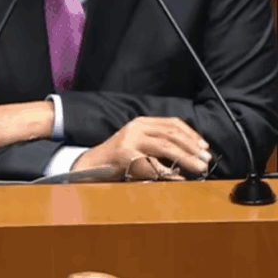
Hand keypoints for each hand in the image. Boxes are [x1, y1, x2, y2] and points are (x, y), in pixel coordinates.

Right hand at [71, 117, 211, 180]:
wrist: (94, 165)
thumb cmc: (120, 157)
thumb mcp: (139, 143)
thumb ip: (159, 142)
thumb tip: (191, 151)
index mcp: (141, 123)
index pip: (172, 123)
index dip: (191, 134)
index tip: (204, 146)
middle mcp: (136, 128)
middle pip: (171, 134)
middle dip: (192, 147)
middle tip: (205, 159)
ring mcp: (130, 140)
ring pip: (165, 146)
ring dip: (186, 158)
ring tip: (198, 167)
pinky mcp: (126, 155)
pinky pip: (152, 164)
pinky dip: (168, 172)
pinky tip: (178, 177)